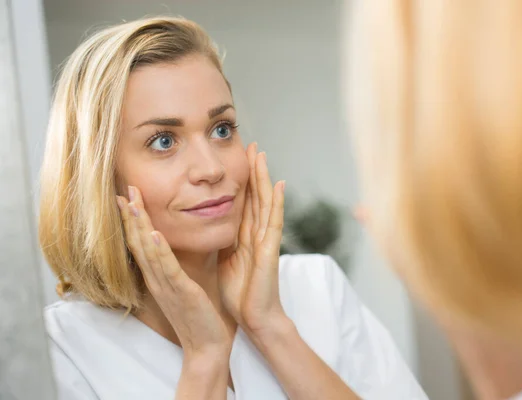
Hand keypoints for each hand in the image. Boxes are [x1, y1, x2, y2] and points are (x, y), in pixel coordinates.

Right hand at [117, 186, 230, 359]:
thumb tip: (171, 248)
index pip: (141, 243)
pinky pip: (167, 268)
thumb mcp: (182, 286)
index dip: (133, 220)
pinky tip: (154, 234)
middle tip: (125, 190)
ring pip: (148, 251)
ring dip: (140, 226)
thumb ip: (174, 268)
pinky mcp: (181, 292)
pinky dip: (159, 251)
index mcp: (157, 276)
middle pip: (138, 242)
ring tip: (133, 203)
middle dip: (132, 216)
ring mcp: (166, 286)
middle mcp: (156, 279)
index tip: (127, 197)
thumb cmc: (197, 316)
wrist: (206, 346)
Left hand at [218, 143, 288, 338]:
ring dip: (264, 178)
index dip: (242, 180)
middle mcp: (257, 235)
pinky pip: (274, 222)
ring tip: (262, 155)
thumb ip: (223, 243)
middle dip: (254, 171)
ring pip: (266, 203)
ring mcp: (266, 241)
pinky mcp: (270, 251)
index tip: (237, 159)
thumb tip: (210, 228)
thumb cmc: (241, 294)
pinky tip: (278, 184)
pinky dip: (278, 203)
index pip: (244, 202)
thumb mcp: (226, 262)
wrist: (255, 318)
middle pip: (256, 196)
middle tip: (252, 146)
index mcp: (244, 238)